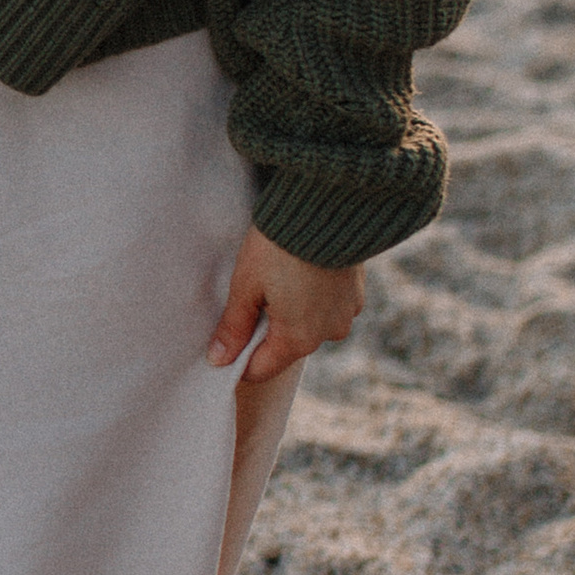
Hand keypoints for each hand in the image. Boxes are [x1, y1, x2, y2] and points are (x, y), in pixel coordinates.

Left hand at [206, 228, 363, 386]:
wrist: (327, 205)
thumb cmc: (280, 246)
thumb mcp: (246, 285)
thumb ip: (234, 327)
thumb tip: (219, 360)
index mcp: (298, 339)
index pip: (261, 369)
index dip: (238, 359)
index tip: (225, 339)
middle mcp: (328, 334)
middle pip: (285, 348)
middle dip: (264, 330)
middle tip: (249, 297)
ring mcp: (346, 313)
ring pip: (308, 326)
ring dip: (290, 312)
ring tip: (276, 279)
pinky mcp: (356, 292)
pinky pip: (328, 307)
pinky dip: (312, 298)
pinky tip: (300, 272)